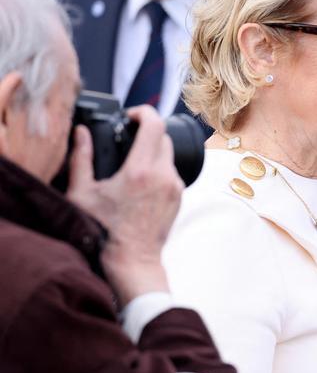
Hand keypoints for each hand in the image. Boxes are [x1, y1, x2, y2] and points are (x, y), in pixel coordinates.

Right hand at [67, 106, 183, 303]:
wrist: (132, 260)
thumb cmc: (104, 231)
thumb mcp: (82, 193)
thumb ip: (81, 158)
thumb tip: (81, 133)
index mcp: (140, 171)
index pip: (154, 125)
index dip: (143, 112)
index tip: (131, 116)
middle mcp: (164, 175)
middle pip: (163, 137)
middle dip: (147, 132)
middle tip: (128, 138)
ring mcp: (175, 186)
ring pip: (169, 154)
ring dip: (152, 151)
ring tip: (131, 163)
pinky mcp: (179, 196)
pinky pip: (172, 172)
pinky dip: (158, 169)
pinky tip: (140, 182)